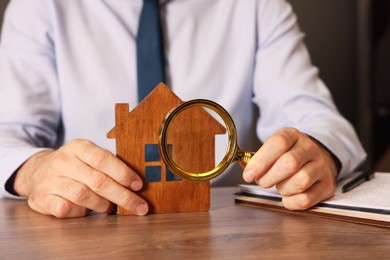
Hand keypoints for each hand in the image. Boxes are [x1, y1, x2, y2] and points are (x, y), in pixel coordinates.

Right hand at [13, 139, 147, 217]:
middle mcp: (64, 161)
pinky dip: (80, 212)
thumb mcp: (88, 156)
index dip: (123, 173)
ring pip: (83, 195)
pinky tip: (85, 210)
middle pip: (98, 180)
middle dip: (122, 196)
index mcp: (79, 147)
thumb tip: (136, 182)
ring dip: (103, 205)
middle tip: (139, 206)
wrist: (35, 171)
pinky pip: (66, 209)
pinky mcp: (41, 198)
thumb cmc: (73, 166)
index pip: (103, 159)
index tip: (138, 185)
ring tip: (110, 207)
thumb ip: (108, 164)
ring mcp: (50, 179)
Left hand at [243, 127, 337, 209]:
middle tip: (262, 181)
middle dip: (269, 177)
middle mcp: (310, 148)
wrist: (318, 157)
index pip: (278, 143)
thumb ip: (257, 157)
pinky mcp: (327, 186)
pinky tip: (288, 196)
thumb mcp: (273, 148)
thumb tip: (245, 165)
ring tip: (279, 185)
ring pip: (300, 181)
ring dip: (282, 189)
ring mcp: (321, 166)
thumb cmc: (288, 154)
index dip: (261, 161)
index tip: (248, 174)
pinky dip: (291, 202)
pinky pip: (306, 199)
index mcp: (293, 135)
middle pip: (289, 163)